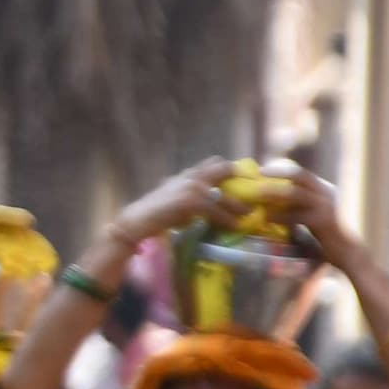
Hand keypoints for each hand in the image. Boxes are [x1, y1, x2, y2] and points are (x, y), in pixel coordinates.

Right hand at [105, 158, 242, 254]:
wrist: (138, 220)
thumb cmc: (154, 213)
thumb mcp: (175, 197)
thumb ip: (192, 195)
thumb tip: (212, 201)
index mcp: (186, 173)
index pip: (215, 162)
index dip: (231, 170)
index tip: (243, 180)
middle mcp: (190, 175)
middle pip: (224, 168)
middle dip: (241, 178)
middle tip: (250, 193)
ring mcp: (192, 187)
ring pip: (225, 193)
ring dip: (238, 205)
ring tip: (248, 213)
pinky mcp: (192, 202)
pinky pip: (217, 211)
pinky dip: (228, 219)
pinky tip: (235, 226)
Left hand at [250, 159, 356, 260]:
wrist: (350, 251)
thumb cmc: (328, 234)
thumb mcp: (314, 213)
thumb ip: (300, 204)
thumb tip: (273, 198)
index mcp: (323, 189)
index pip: (302, 173)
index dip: (282, 168)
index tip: (263, 168)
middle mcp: (326, 193)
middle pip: (300, 175)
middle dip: (279, 171)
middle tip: (260, 172)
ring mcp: (326, 206)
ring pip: (296, 193)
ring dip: (274, 192)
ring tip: (257, 194)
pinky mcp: (323, 221)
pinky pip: (297, 216)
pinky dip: (280, 216)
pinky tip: (267, 218)